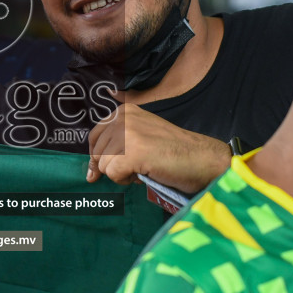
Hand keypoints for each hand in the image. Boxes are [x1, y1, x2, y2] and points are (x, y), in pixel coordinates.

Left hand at [87, 102, 231, 193]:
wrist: (202, 158)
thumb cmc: (176, 152)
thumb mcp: (143, 136)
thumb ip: (119, 144)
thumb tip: (91, 170)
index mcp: (125, 111)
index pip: (95, 135)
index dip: (96, 155)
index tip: (96, 171)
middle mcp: (123, 118)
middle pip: (97, 152)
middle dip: (111, 167)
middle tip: (135, 169)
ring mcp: (126, 134)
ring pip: (104, 165)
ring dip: (121, 174)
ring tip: (143, 169)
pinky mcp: (131, 152)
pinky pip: (112, 174)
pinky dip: (125, 181)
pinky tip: (142, 174)